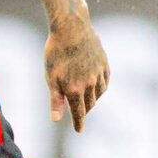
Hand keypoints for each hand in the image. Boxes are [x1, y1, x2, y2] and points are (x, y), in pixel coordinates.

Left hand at [44, 10, 107, 131]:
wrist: (71, 27)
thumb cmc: (56, 52)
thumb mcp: (51, 78)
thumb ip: (55, 100)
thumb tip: (56, 120)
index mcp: (75, 90)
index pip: (79, 113)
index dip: (79, 123)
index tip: (79, 130)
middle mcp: (90, 84)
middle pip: (90, 104)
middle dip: (84, 110)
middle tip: (79, 112)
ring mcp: (99, 73)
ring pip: (99, 93)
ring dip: (93, 98)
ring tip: (87, 98)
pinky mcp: (104, 62)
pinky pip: (106, 80)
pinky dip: (102, 86)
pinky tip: (97, 85)